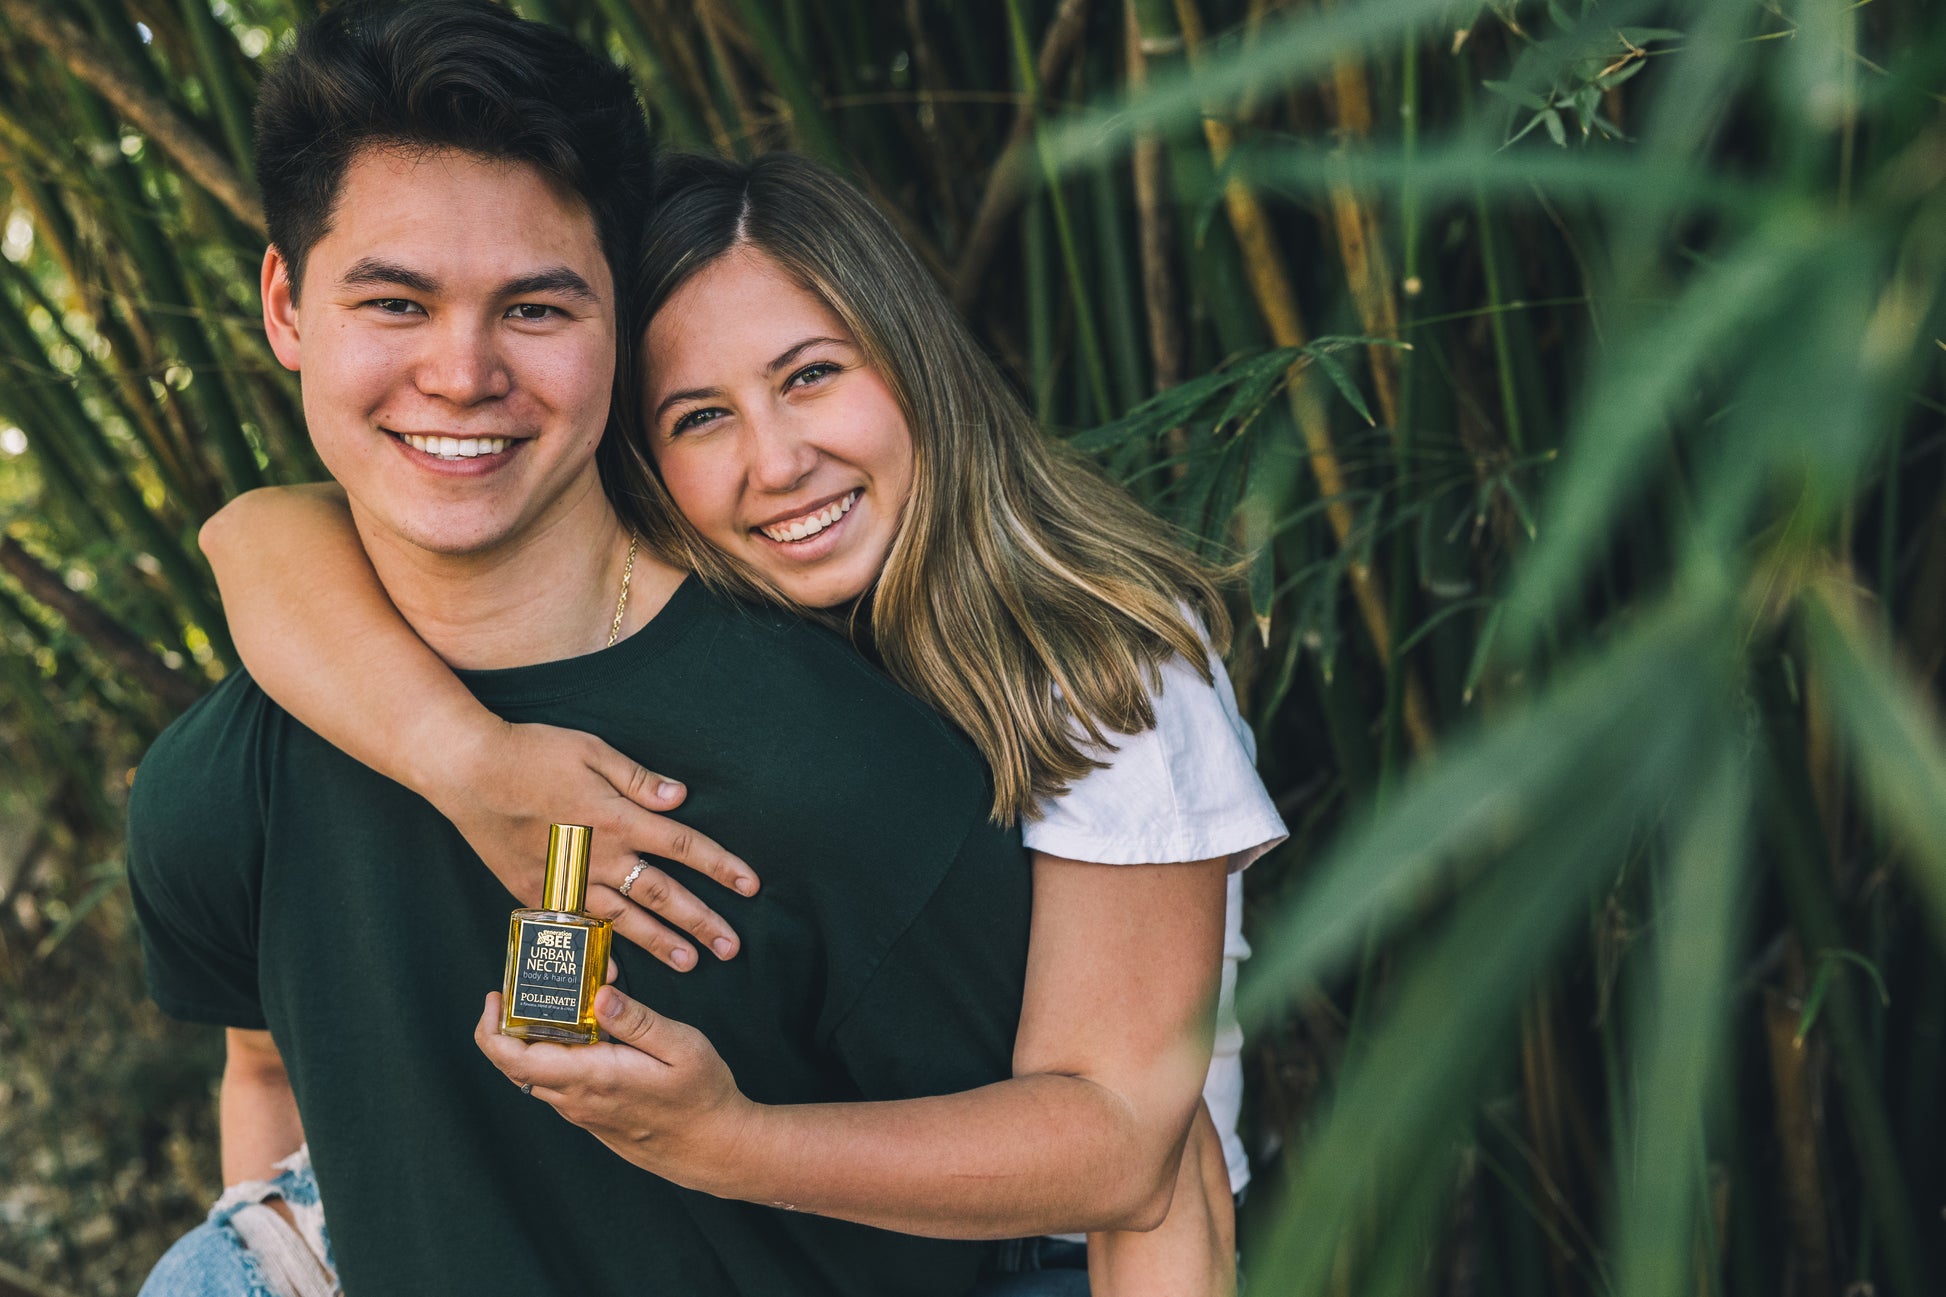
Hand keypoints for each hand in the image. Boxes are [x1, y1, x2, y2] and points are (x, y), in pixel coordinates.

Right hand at [435, 720, 759, 970]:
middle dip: (702, 921)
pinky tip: (616, 972)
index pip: (683, 847)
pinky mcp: (536, 892)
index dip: (721, 867)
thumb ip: (638, 779)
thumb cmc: (530, 752)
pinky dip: (598, 951)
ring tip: (690, 963)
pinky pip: (575, 929)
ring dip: (660, 943)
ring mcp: (567, 879)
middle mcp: (599, 856)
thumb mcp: (591, 751)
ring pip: (624, 919)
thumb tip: (681, 797)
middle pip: (662, 894)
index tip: (751, 886)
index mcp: (618, 818)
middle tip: (732, 947)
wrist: (466, 772)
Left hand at [477, 988, 757, 1193]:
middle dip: (508, 1026)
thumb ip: (637, 1020)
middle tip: (523, 988)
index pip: (516, 1059)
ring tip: (560, 1001)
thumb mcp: (682, 1047)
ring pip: (535, 1075)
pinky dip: (556, 1055)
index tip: (494, 998)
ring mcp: (583, 1111)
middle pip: (515, 1066)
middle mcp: (577, 1099)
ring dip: (533, 1040)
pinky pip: (557, 1085)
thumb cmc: (702, 1097)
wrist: (714, 1149)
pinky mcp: (594, 1116)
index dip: (492, 1029)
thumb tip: (600, 993)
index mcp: (592, 1077)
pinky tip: (586, 1031)